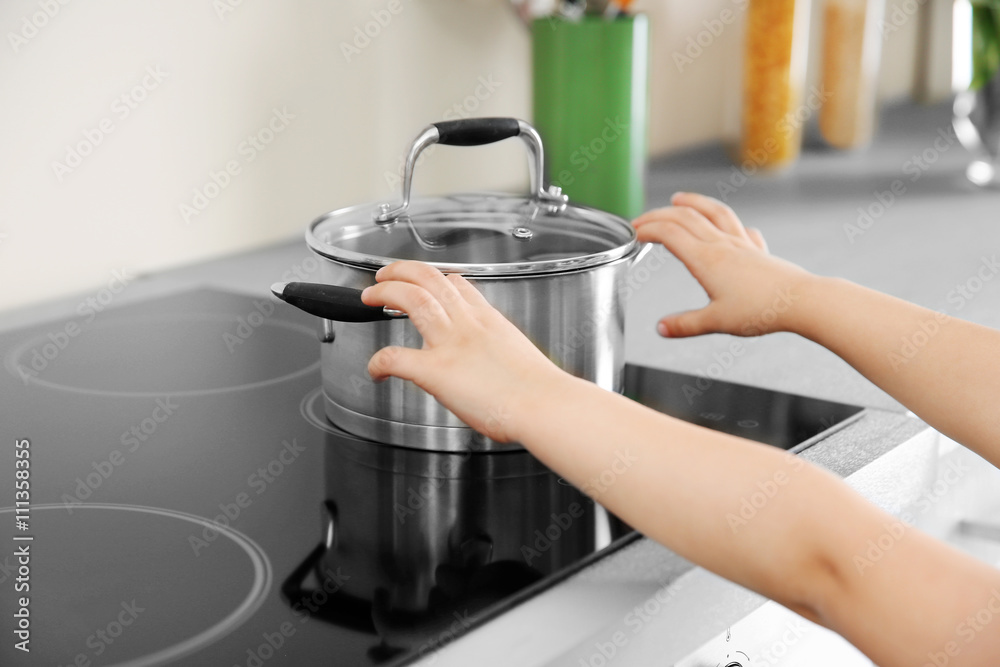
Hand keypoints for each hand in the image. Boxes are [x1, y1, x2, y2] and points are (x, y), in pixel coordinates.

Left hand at [360, 261, 567, 442]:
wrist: (544, 404)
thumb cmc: (541, 393)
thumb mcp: (524, 357)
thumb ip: (504, 354)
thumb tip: (502, 367)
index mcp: (490, 322)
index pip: (459, 288)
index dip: (439, 280)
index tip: (432, 282)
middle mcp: (467, 325)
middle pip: (430, 279)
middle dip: (403, 271)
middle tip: (386, 276)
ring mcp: (450, 344)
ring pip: (412, 298)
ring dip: (386, 291)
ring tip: (370, 295)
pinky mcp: (434, 370)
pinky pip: (395, 358)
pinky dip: (378, 361)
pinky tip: (374, 370)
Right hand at [633, 192, 814, 336]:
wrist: (800, 301)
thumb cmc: (761, 310)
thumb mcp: (715, 322)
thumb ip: (685, 325)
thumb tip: (662, 328)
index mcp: (706, 259)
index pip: (669, 234)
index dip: (648, 229)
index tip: (634, 233)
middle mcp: (722, 245)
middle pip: (685, 218)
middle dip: (659, 215)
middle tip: (643, 219)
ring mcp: (742, 244)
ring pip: (713, 212)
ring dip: (693, 202)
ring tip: (680, 199)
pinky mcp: (758, 250)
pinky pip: (740, 228)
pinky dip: (728, 223)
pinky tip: (732, 227)